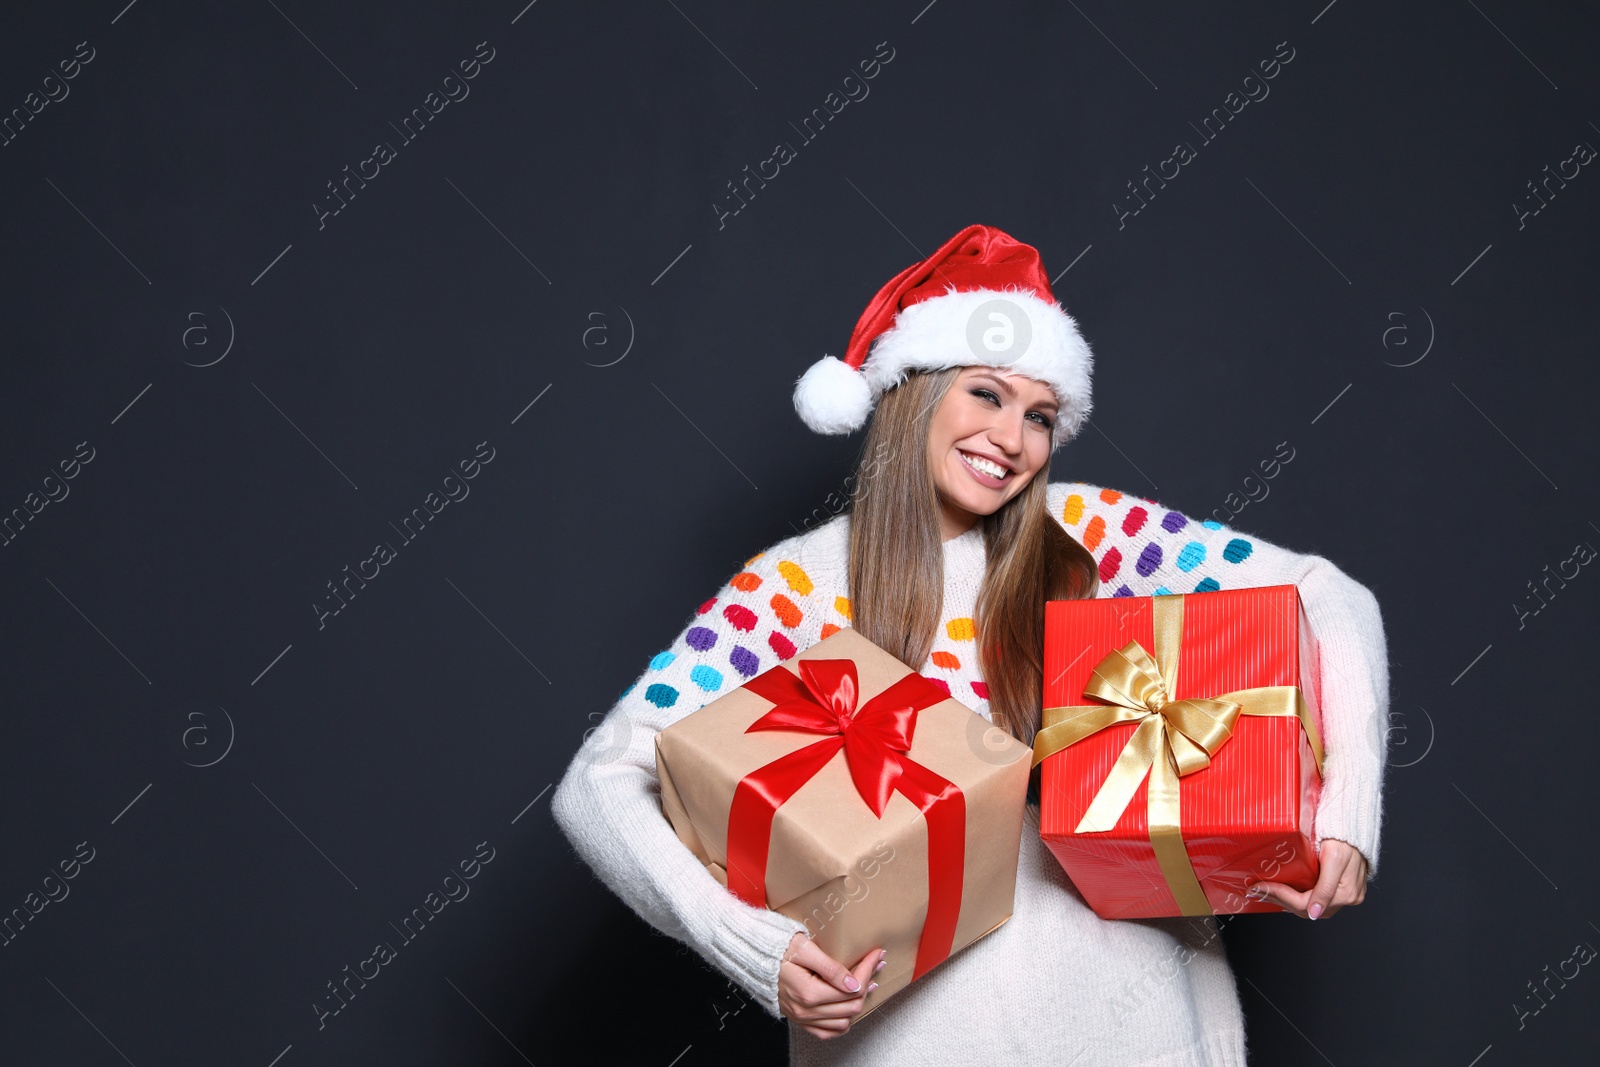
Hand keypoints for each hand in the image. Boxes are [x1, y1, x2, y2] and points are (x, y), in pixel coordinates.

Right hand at [777, 933, 884, 1039]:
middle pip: (852, 1006)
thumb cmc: (779, 950)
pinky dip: (842, 1022)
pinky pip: (828, 1032)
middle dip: (867, 983)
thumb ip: (830, 968)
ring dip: (857, 1003)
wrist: (757, 959)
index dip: (867, 970)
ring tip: (864, 984)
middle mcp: (806, 1010)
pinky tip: (846, 1006)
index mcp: (808, 992)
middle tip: (875, 965)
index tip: (876, 955)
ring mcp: (803, 1019)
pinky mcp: (801, 1021)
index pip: (851, 988)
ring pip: (844, 1021)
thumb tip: (854, 984)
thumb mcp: (804, 949)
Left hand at [1249, 838, 1367, 919]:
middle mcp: (1348, 898)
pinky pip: (1317, 900)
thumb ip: (1325, 888)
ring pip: (1311, 907)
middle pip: (1306, 909)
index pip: (1304, 904)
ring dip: (1287, 901)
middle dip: (1279, 900)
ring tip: (1267, 891)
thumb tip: (1314, 914)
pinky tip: (1285, 890)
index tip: (1259, 887)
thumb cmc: (1345, 837)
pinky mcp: (1344, 889)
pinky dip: (1299, 897)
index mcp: (1345, 893)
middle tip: (1258, 890)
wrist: (1355, 825)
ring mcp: (1347, 895)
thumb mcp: (1334, 859)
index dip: (1279, 896)